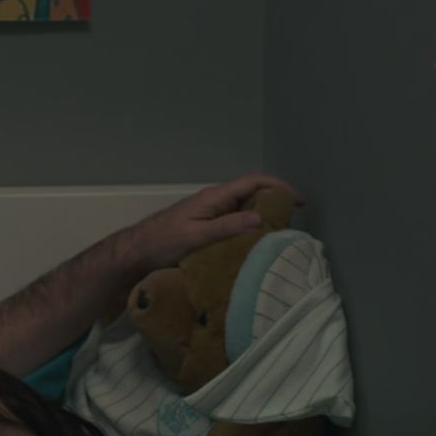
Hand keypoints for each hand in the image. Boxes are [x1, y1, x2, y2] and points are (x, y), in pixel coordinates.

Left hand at [112, 174, 304, 275]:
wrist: (136, 252)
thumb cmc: (163, 242)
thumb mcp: (197, 237)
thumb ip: (227, 227)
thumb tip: (261, 218)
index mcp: (215, 197)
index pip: (253, 182)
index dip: (278, 187)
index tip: (298, 201)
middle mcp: (215, 201)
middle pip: (252, 194)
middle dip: (275, 202)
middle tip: (293, 221)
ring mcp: (210, 213)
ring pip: (244, 208)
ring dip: (263, 216)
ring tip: (280, 233)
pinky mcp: (206, 226)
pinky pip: (234, 222)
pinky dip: (249, 228)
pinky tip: (255, 243)